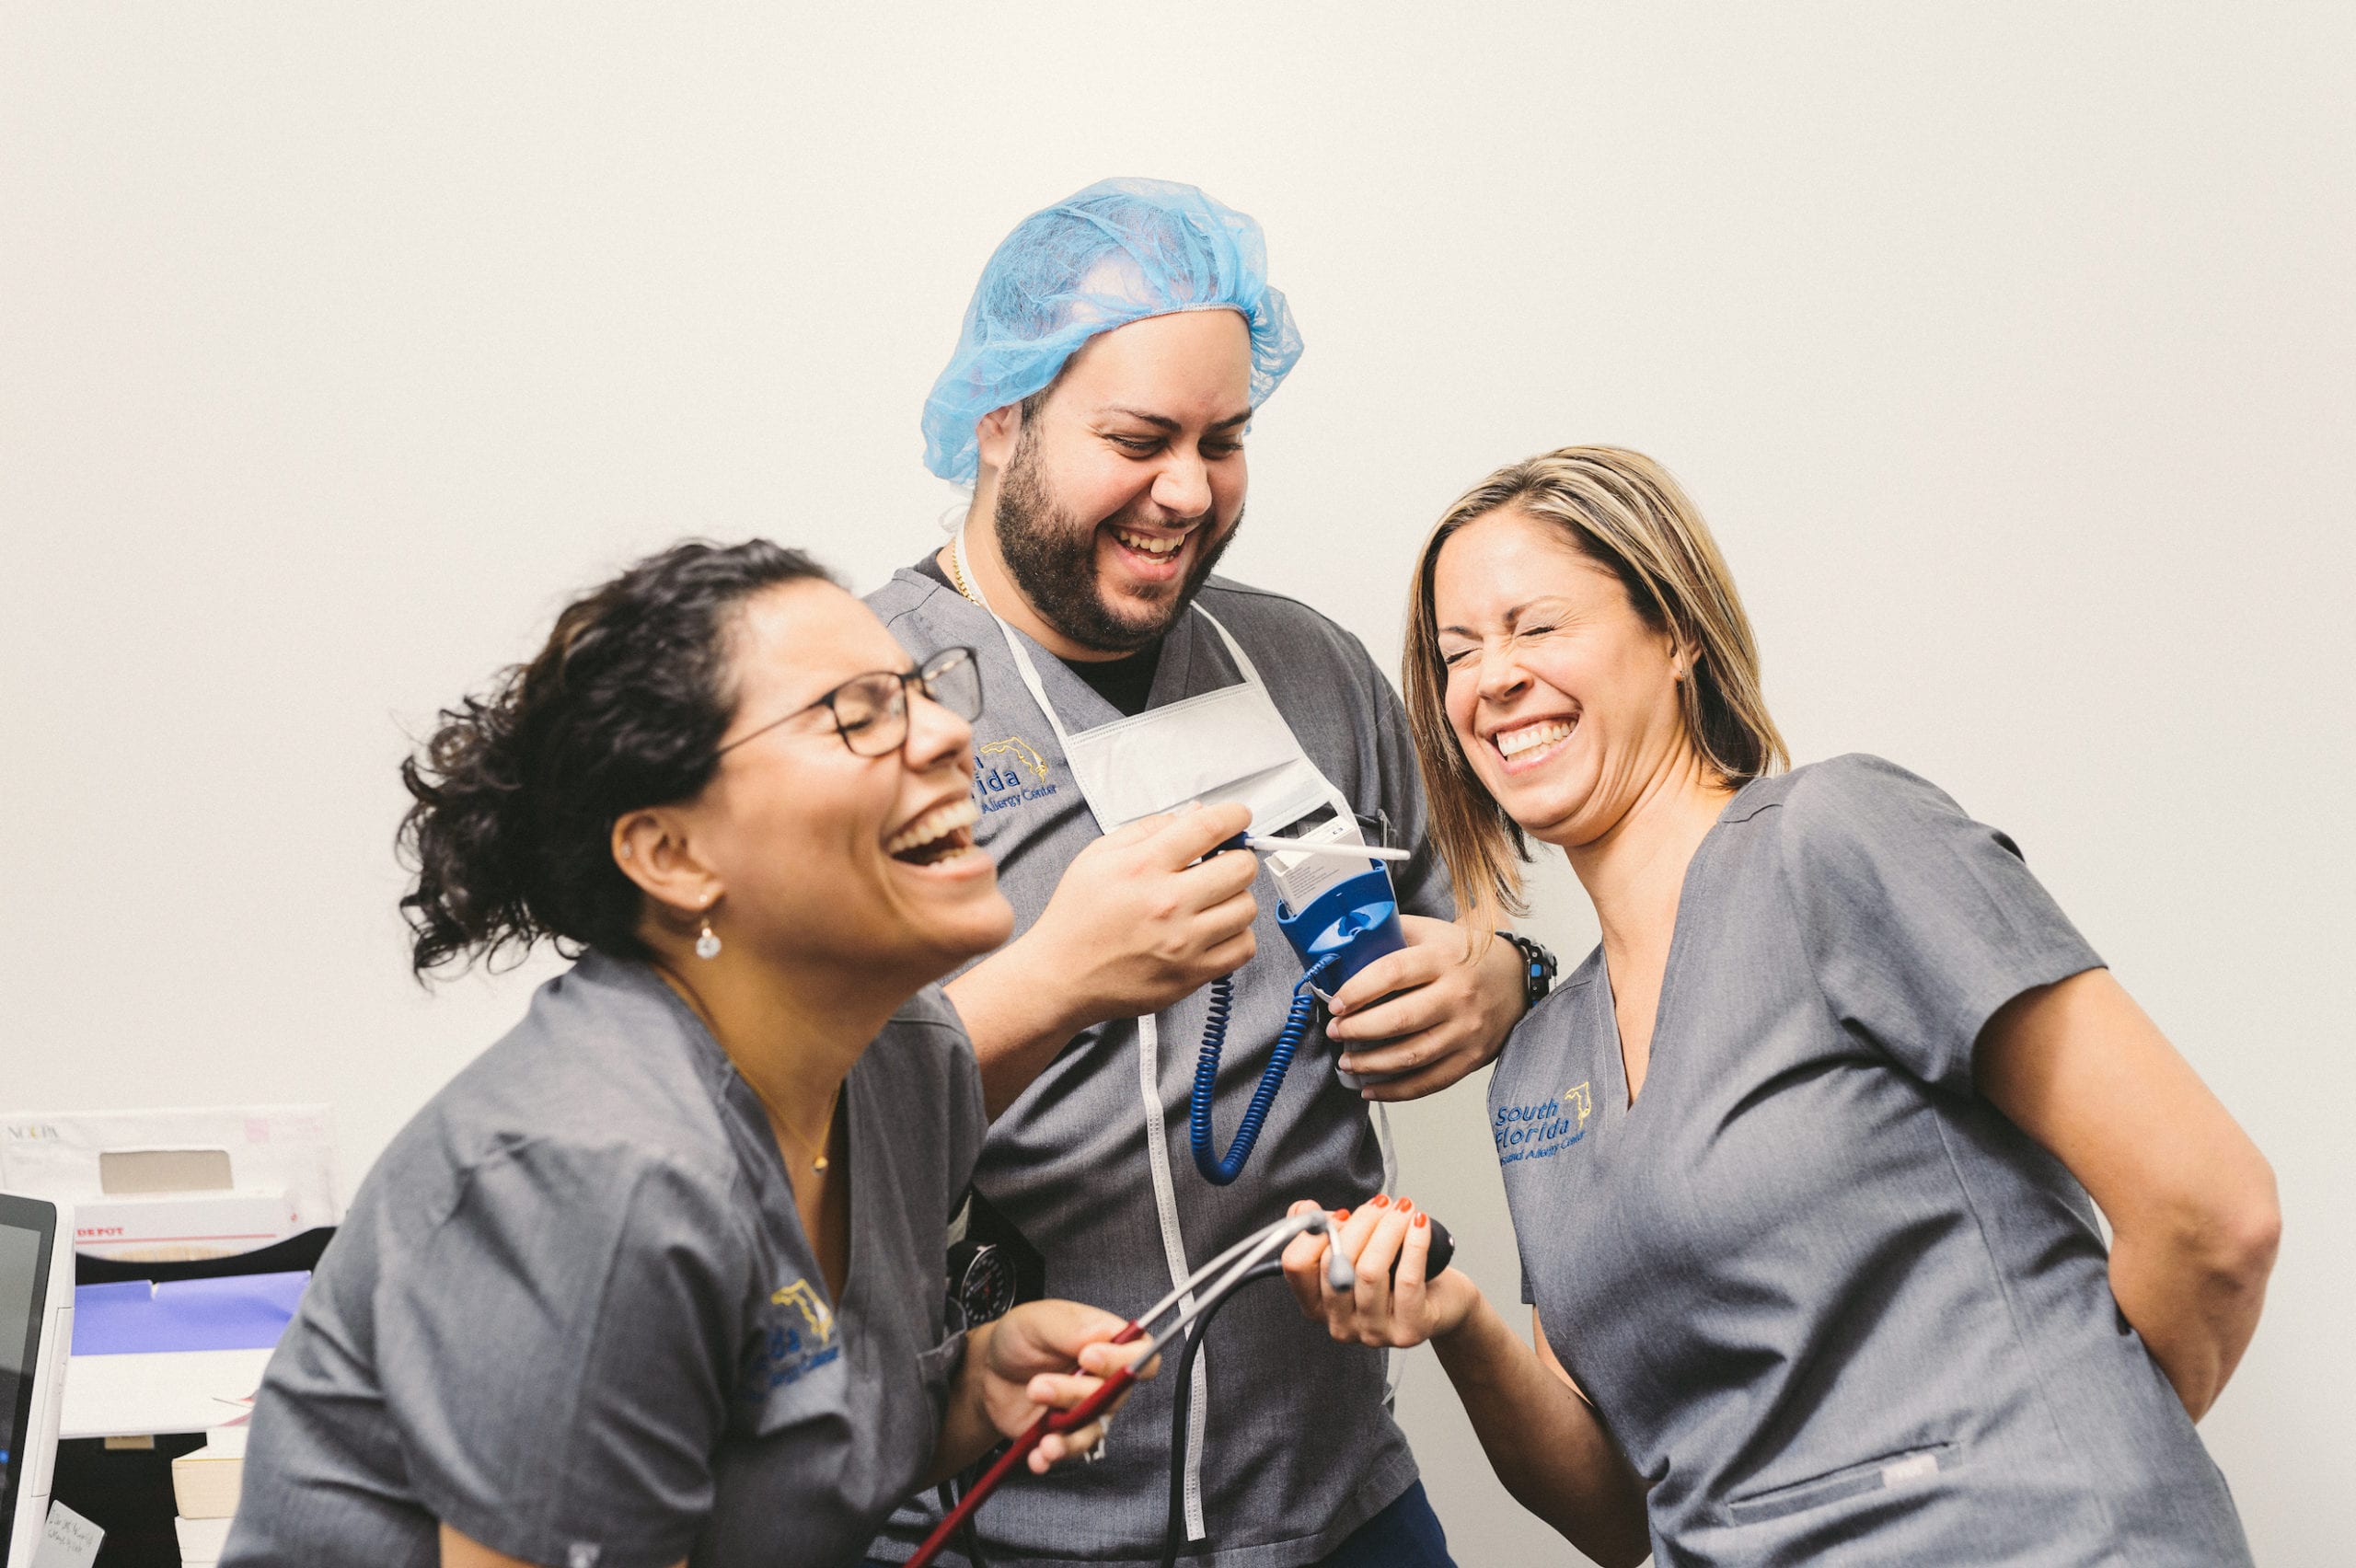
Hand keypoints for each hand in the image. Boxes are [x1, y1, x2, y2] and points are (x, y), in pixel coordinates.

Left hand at [974, 1300, 1156, 1471]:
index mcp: (1105, 1342)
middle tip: (1039, 1385)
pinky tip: (1038, 1452)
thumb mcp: (1037, 1320)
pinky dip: (1054, 1455)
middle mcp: (1102, 1378)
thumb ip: (1069, 1327)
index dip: (1122, 1360)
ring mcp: (1085, 1408)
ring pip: (1094, 1428)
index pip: (1139, 1354)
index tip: (1088, 1358)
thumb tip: (1101, 1333)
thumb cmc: (1019, 1338)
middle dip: (1076, 1394)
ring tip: (1042, 1432)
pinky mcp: (1066, 1433)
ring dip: (1068, 1433)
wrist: (987, 1371)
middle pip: (1115, 1396)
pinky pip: (1070, 1449)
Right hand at [1013, 801, 1258, 1029]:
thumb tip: (1189, 816)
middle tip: (1223, 862)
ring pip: (1247, 907)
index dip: (1234, 816)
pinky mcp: (1191, 974)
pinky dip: (1237, 935)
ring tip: (1213, 899)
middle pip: (1241, 867)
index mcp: (1143, 867)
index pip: (1209, 827)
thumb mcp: (1097, 856)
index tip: (1238, 818)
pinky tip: (1215, 929)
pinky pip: (1244, 948)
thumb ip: (1147, 829)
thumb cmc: (1076, 919)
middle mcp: (1167, 904)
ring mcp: (1183, 943)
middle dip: (1237, 857)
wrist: (1060, 977)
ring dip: (1236, 897)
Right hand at [1279, 1196, 1478, 1348]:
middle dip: (1361, 1224)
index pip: (1297, 1266)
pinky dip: (1414, 1244)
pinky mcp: (1408, 1331)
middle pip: (1335, 1265)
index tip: (1342, 1214)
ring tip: (1403, 1209)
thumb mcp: (1355, 1248)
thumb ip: (1324, 1229)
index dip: (1315, 1233)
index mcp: (1317, 1305)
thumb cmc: (1394, 1271)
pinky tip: (1419, 1223)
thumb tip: (1305, 1209)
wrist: (1442, 1301)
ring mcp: (1372, 1333)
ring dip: (1388, 1229)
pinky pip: (1406, 1280)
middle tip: (1382, 1203)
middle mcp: (1339, 1325)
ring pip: (1369, 1271)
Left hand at [1325, 918, 1525, 1099]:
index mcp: (1443, 957)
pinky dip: (1396, 1091)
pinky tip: (1371, 1088)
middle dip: (1357, 1030)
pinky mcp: (1473, 1057)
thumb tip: (1344, 945)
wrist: (1516, 977)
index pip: (1392, 973)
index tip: (1335, 1003)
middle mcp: (1457, 994)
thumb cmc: (1464, 954)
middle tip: (1335, 1032)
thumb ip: (1392, 933)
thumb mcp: (1432, 931)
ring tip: (1346, 1062)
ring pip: (1412, 1055)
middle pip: (1399, 1019)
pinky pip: (1430, 1081)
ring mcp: (1467, 1029)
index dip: (1357, 990)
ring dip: (1371, 1064)